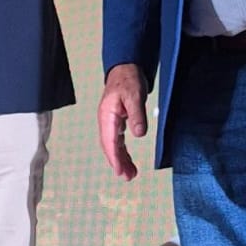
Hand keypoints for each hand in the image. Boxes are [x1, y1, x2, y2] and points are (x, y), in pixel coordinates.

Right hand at [98, 63, 148, 179]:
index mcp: (107, 115)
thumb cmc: (128, 80)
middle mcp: (106, 120)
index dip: (114, 158)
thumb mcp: (135, 96)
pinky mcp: (116, 121)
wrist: (125, 68)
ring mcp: (110, 121)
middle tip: (127, 177)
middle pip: (109, 146)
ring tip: (130, 173)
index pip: (109, 140)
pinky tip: (127, 159)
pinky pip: (117, 140)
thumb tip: (139, 134)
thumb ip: (137, 115)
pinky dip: (122, 151)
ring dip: (120, 159)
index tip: (120, 171)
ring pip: (113, 145)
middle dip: (117, 163)